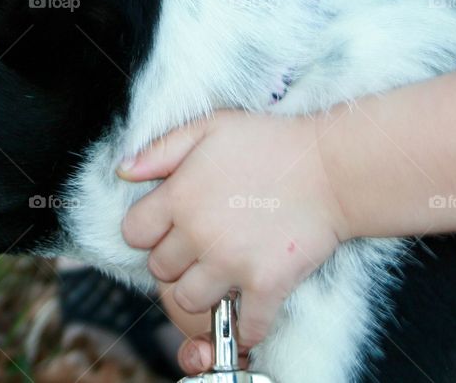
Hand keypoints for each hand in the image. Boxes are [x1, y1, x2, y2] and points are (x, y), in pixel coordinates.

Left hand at [117, 110, 349, 372]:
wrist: (333, 167)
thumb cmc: (270, 142)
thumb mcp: (208, 128)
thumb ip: (160, 150)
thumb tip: (123, 171)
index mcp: (179, 197)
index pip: (134, 234)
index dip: (149, 231)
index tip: (170, 226)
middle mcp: (198, 234)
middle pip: (159, 270)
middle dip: (175, 260)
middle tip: (201, 246)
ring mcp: (232, 263)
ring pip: (189, 300)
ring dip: (202, 291)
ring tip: (222, 271)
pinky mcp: (267, 285)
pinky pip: (244, 326)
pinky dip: (245, 327)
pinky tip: (249, 309)